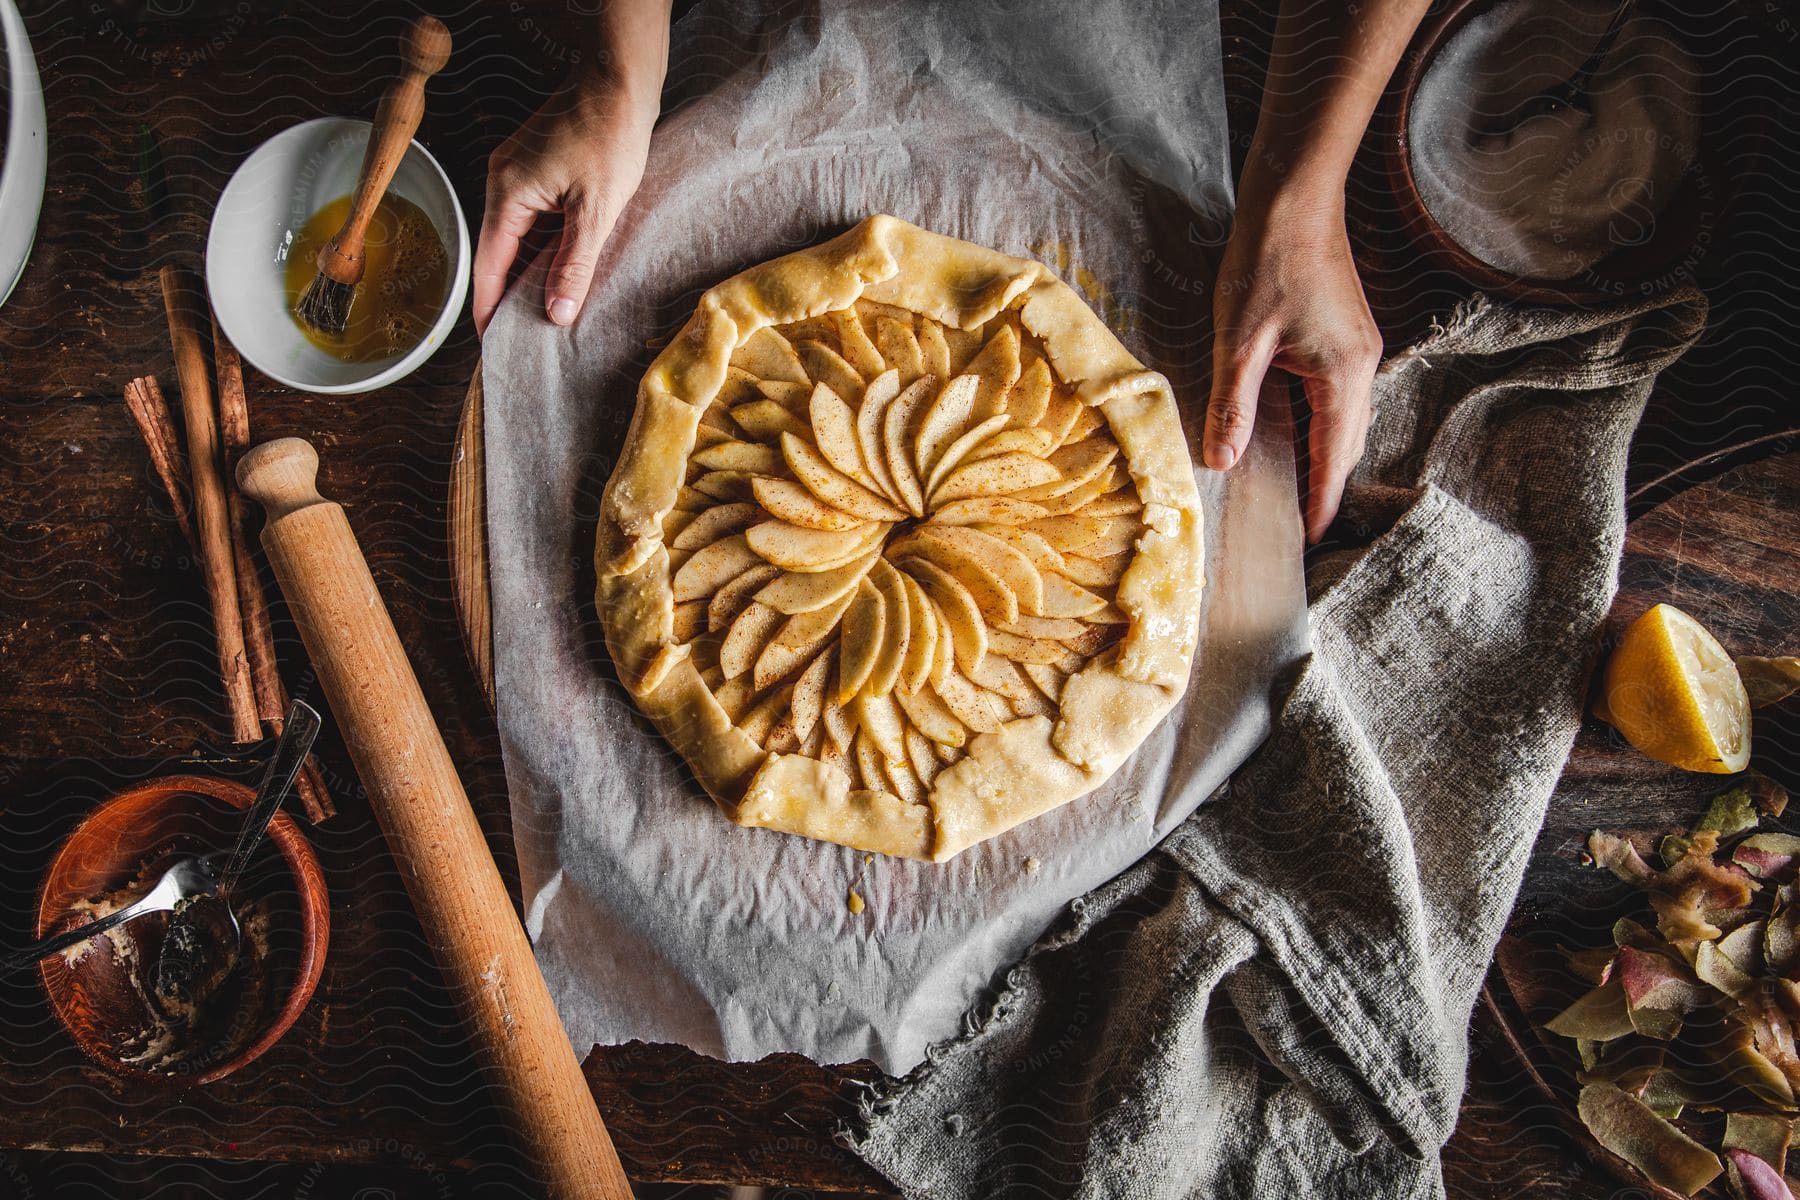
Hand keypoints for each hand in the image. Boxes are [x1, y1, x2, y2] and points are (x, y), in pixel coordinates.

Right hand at [473, 74, 657, 334]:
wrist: (620, 79)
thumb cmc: (610, 134)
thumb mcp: (596, 210)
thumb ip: (574, 264)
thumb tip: (557, 314)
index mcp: (506, 195)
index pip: (488, 267)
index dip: (489, 309)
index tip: (493, 346)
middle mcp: (502, 183)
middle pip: (499, 255)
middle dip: (510, 297)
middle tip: (525, 339)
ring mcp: (517, 173)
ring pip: (518, 238)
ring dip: (530, 272)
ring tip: (546, 314)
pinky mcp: (537, 168)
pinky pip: (533, 219)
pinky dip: (544, 247)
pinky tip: (562, 270)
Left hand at [1206, 191, 1381, 544]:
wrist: (1296, 197)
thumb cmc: (1265, 262)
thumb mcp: (1238, 341)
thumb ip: (1233, 406)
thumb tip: (1224, 462)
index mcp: (1342, 374)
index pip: (1333, 457)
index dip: (1322, 501)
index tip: (1314, 540)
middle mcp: (1363, 367)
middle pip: (1347, 444)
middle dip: (1328, 486)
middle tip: (1305, 528)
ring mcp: (1362, 349)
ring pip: (1348, 421)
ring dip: (1328, 457)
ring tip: (1303, 493)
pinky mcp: (1351, 336)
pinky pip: (1343, 398)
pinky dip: (1326, 427)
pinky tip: (1301, 436)